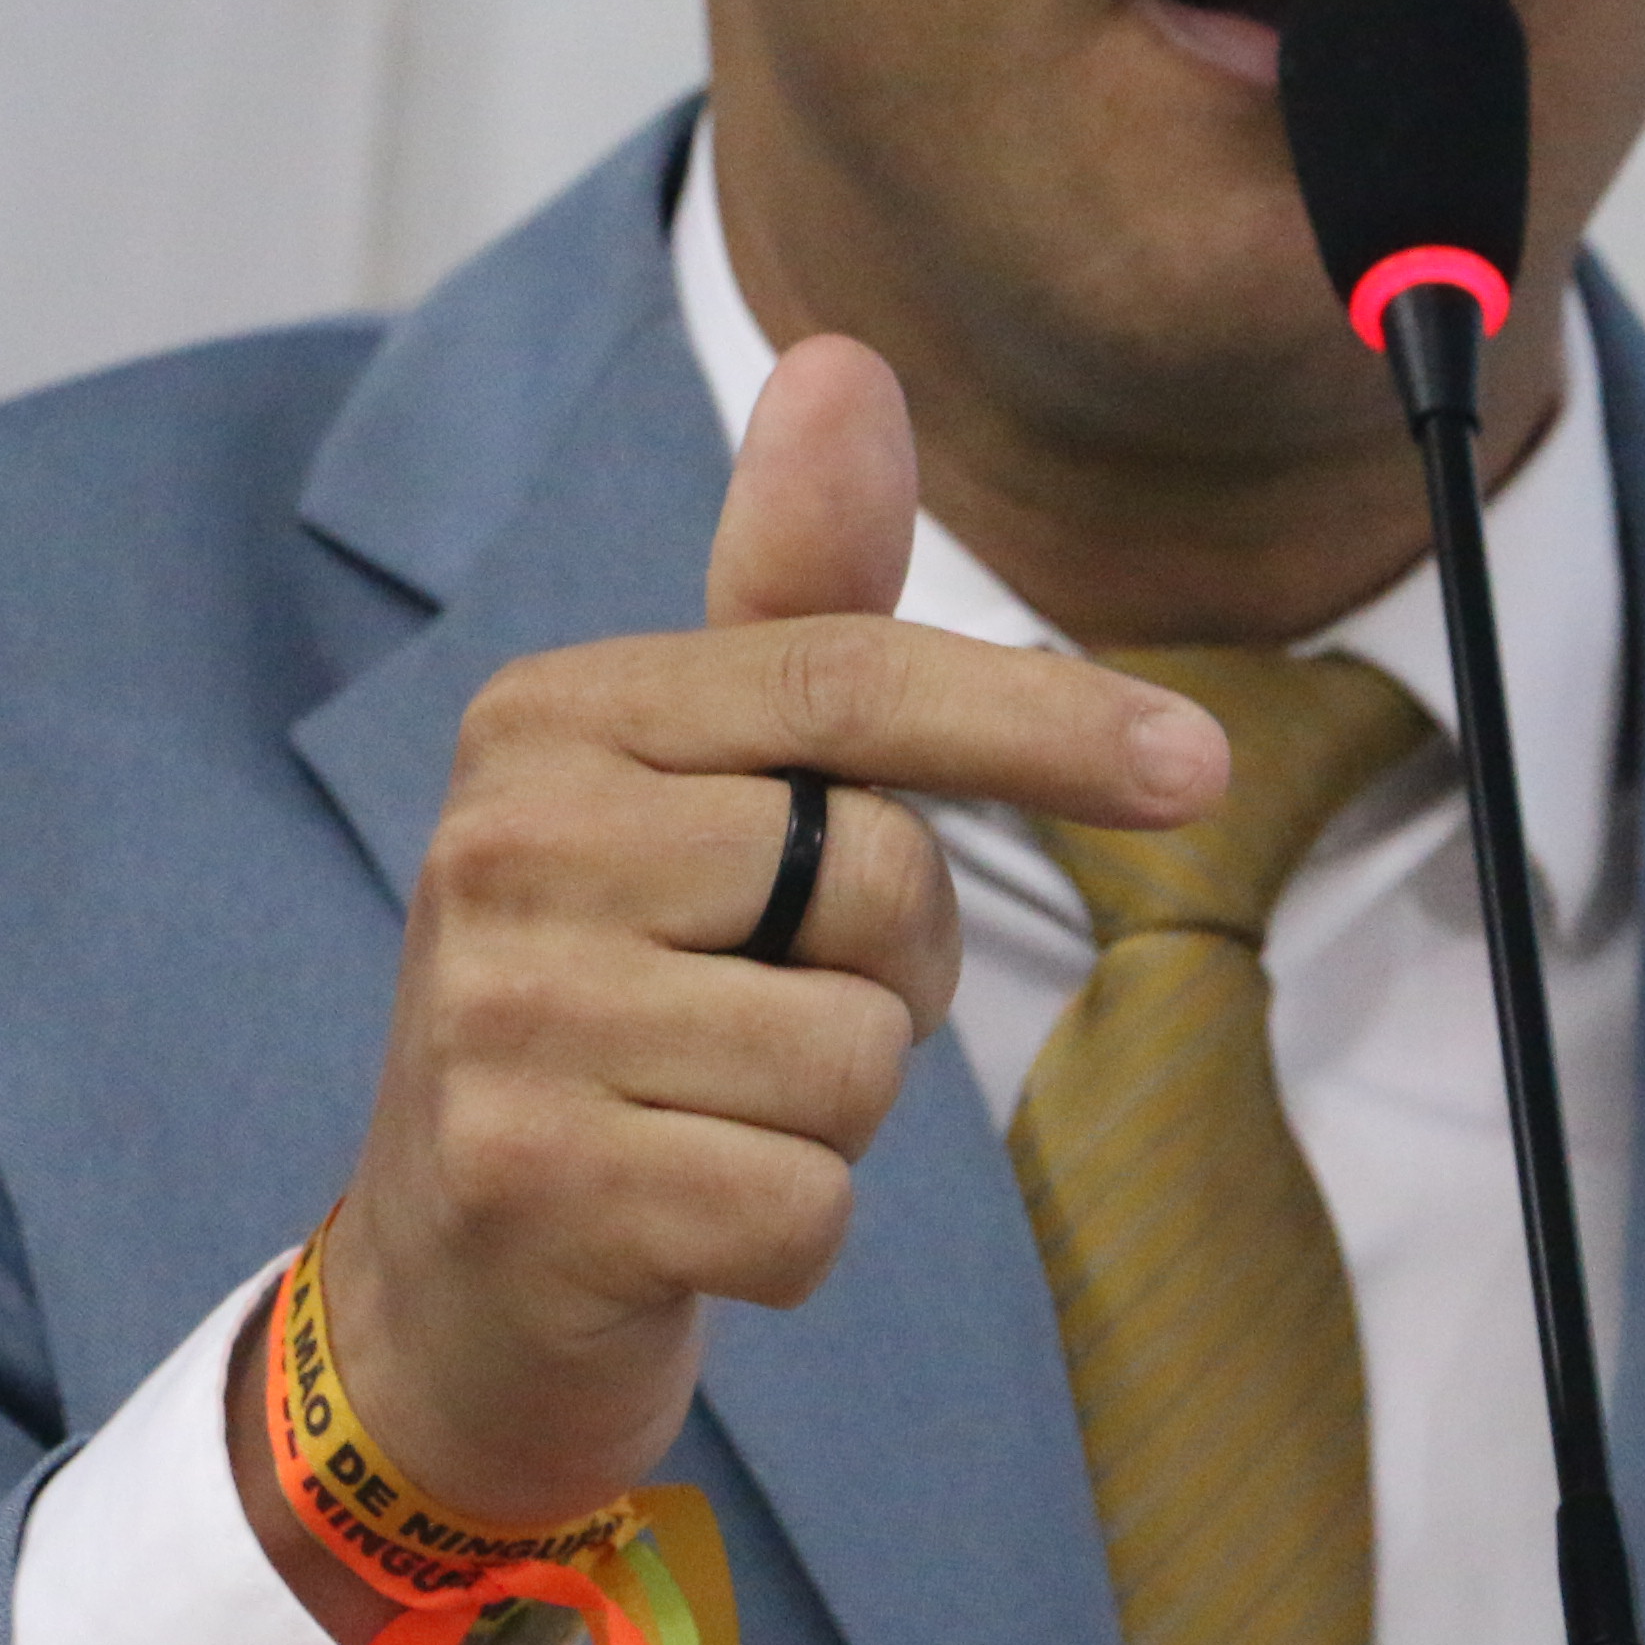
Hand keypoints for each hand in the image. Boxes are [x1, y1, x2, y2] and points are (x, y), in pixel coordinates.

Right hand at [231, 332, 1226, 1635]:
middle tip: (761, 1016)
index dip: (1041, 717)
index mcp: (552, 719)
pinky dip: (793, 1241)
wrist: (450, 1287)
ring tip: (709, 1119)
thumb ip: (791, 599)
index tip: (1193, 762)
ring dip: (835, 1120)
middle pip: (882, 878)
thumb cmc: (618, 1006)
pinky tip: (686, 1223)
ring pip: (860, 1055)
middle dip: (887, 971)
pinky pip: (810, 1203)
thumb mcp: (695, 790)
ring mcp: (505, 1019)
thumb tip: (843, 357)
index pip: (849, 682)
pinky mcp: (535, 1187)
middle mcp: (504, 846)